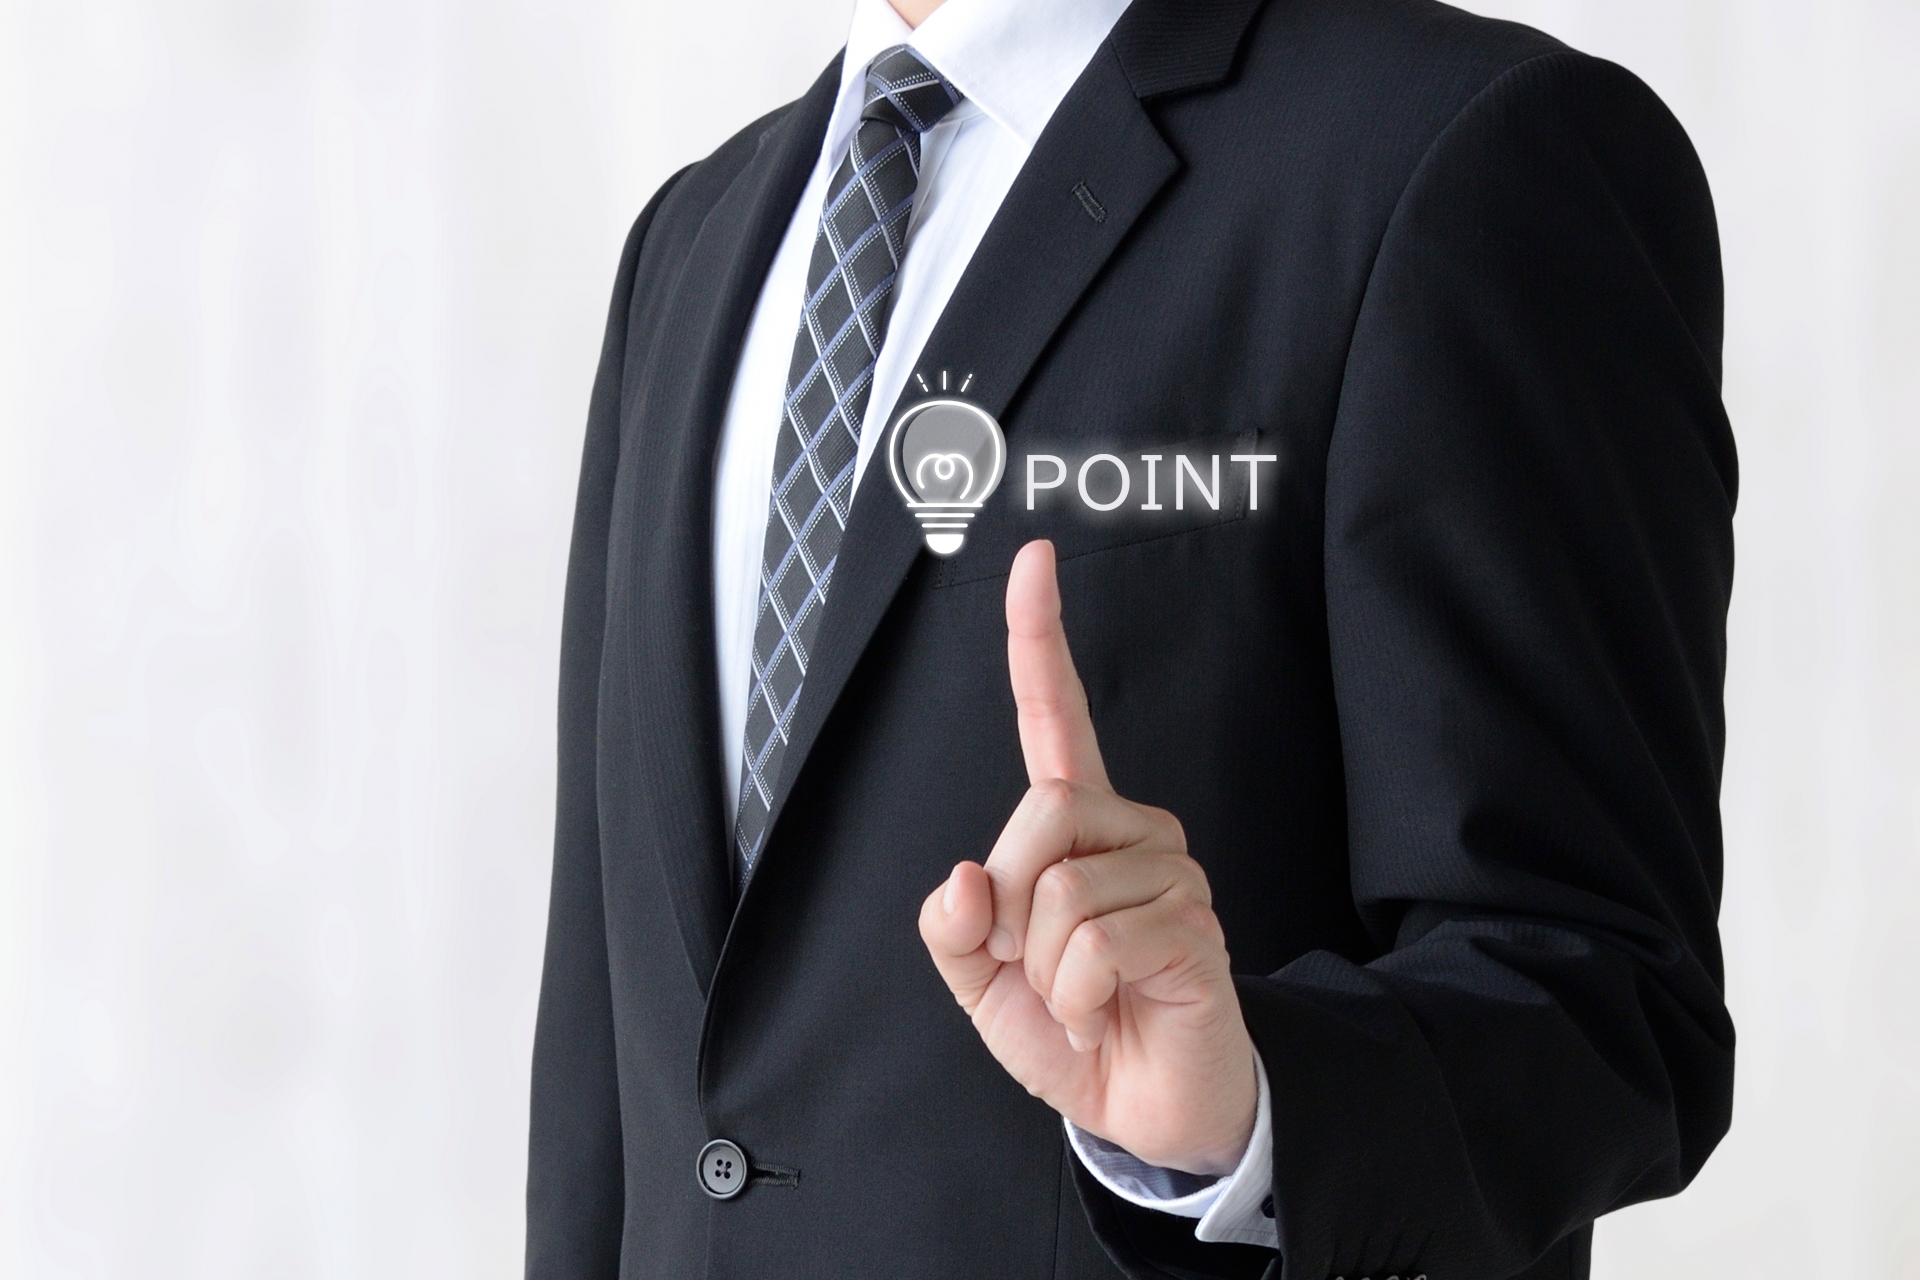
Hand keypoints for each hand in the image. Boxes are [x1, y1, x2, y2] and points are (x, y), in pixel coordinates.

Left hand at [919, 540, 1256, 1175]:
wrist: (1143, 1110)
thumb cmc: (1069, 1029)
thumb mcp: (980, 983)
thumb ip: (952, 929)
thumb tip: (961, 877)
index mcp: (1075, 826)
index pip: (1056, 717)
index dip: (1040, 639)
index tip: (1033, 559)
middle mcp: (1131, 830)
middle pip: (1039, 812)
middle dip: (1008, 907)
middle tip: (1035, 968)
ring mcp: (1170, 873)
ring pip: (1060, 891)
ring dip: (1045, 970)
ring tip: (1082, 998)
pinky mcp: (1193, 926)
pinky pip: (1095, 944)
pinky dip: (1078, 999)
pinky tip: (1107, 1014)